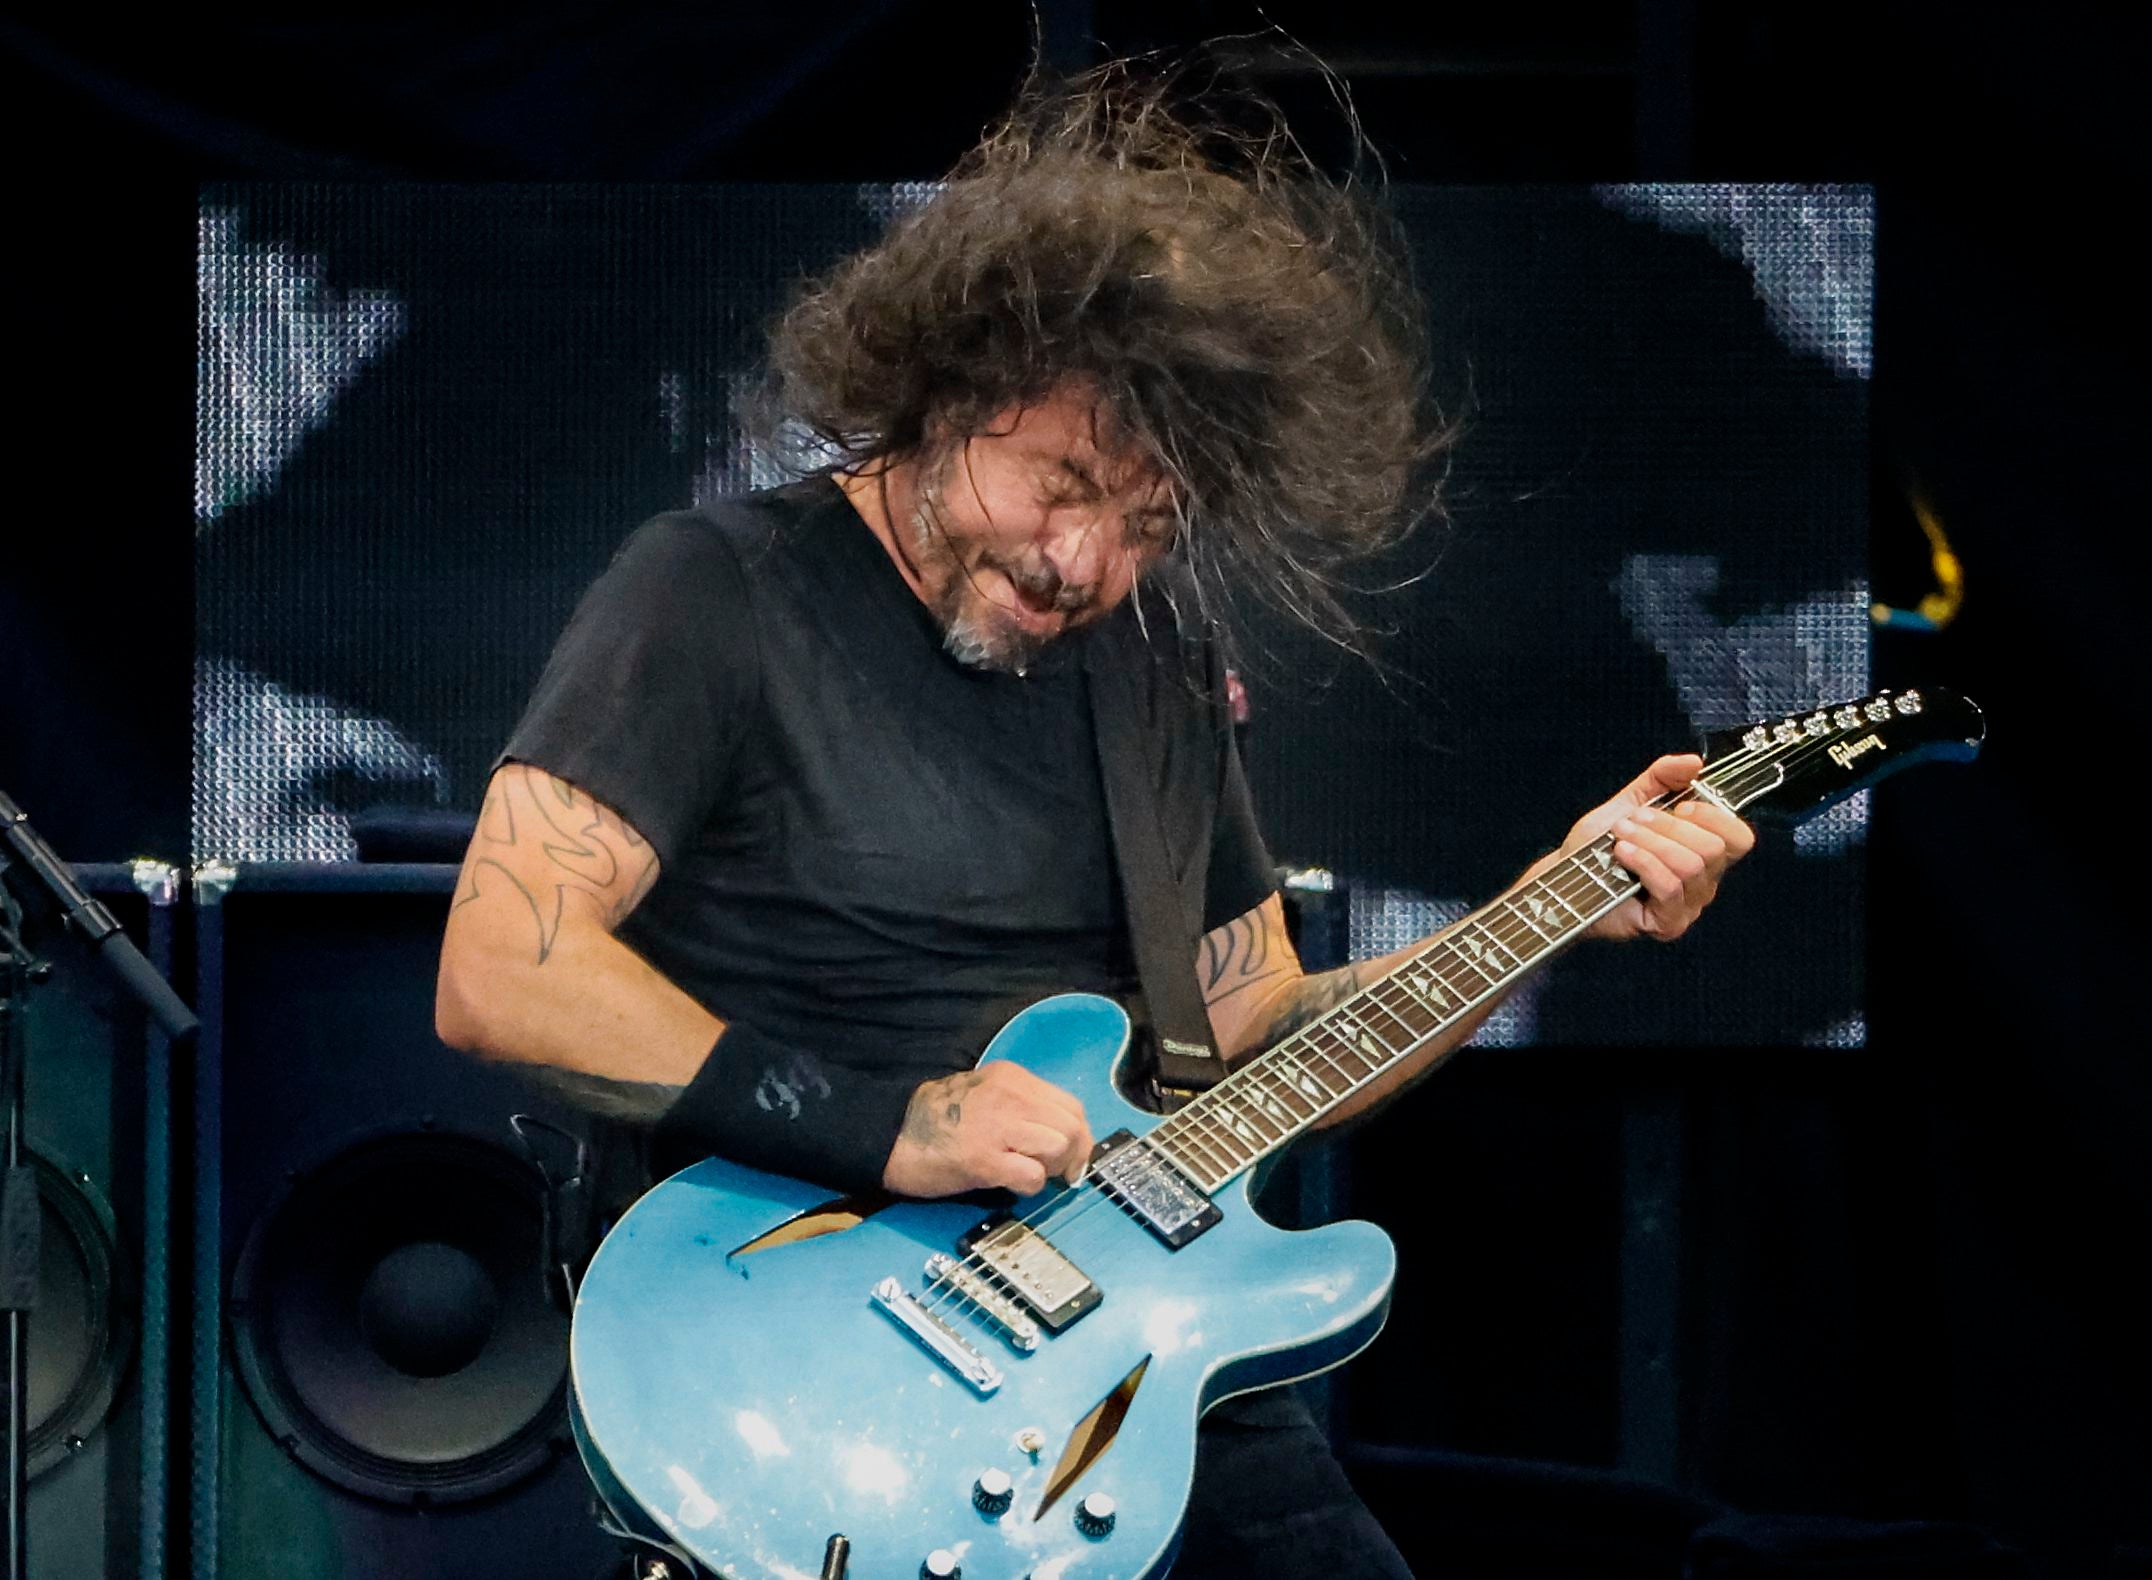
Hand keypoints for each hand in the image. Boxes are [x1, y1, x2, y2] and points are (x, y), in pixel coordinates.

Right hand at [881, 1063, 1094, 1197]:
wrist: (889, 1133)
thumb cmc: (935, 1119)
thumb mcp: (983, 1094)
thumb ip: (1020, 1107)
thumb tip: (1058, 1136)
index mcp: (1011, 1078)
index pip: (1070, 1105)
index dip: (1079, 1135)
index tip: (1072, 1156)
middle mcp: (1009, 1096)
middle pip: (1071, 1126)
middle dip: (1073, 1155)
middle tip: (1057, 1173)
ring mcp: (997, 1126)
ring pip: (1058, 1146)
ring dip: (1052, 1169)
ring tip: (1030, 1175)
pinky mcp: (983, 1159)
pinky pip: (1032, 1175)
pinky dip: (1030, 1186)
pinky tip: (1010, 1185)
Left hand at [1528, 753, 1755, 942]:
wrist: (1564, 876)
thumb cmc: (1598, 844)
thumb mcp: (1632, 799)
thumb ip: (1664, 777)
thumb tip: (1696, 762)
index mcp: (1704, 852)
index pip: (1739, 838)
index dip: (1714, 816)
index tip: (1680, 806)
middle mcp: (1704, 881)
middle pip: (1713, 849)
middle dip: (1669, 827)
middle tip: (1634, 821)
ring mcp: (1688, 906)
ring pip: (1690, 866)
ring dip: (1651, 842)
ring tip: (1621, 835)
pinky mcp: (1668, 924)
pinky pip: (1670, 889)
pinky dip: (1644, 863)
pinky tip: (1621, 854)